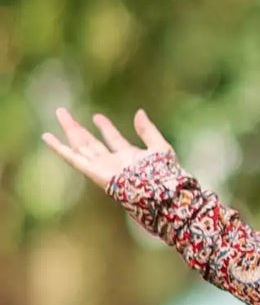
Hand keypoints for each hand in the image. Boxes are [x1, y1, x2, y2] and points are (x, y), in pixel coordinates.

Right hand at [41, 107, 175, 191]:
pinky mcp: (94, 173)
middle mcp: (112, 162)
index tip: (97, 117)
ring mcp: (102, 168)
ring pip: (81, 146)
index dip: (105, 127)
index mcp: (128, 157)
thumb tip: (139, 112)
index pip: (113, 139)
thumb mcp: (159, 146)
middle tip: (65, 112)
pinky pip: (74, 159)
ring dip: (69, 130)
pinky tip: (49, 138)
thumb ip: (148, 130)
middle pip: (91, 142)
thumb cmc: (165, 175)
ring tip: (59, 114)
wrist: (160, 192)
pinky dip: (60, 148)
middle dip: (79, 127)